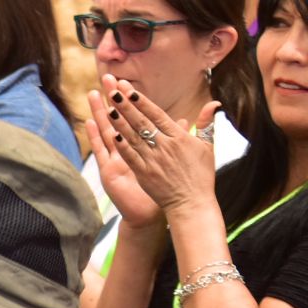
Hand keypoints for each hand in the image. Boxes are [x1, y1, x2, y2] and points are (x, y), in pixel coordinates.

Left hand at [88, 75, 219, 224]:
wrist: (191, 203)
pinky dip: (122, 145)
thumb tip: (214, 103)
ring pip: (133, 137)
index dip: (141, 101)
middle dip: (126, 105)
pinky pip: (131, 156)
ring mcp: (153, 160)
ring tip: (107, 107)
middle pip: (142, 122)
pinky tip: (111, 134)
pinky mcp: (144, 174)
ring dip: (120, 122)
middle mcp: (165, 147)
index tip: (129, 89)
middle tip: (112, 90)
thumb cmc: (200, 176)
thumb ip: (206, 124)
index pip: (157, 114)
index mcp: (180, 138)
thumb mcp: (207, 147)